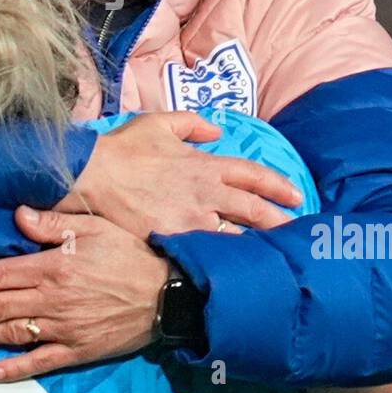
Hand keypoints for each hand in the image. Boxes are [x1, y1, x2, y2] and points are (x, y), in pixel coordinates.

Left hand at [0, 206, 168, 382]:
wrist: (168, 292)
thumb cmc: (130, 253)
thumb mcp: (92, 227)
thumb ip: (52, 222)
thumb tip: (16, 213)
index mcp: (53, 265)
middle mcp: (52, 298)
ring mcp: (64, 327)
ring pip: (11, 333)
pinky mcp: (78, 349)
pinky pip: (41, 362)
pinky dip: (16, 369)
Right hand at [56, 111, 301, 237]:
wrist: (93, 176)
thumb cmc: (123, 148)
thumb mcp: (159, 123)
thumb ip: (192, 124)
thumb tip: (216, 131)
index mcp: (205, 165)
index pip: (253, 175)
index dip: (278, 185)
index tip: (296, 195)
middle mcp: (206, 194)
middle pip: (254, 210)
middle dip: (280, 222)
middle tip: (298, 232)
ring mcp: (191, 221)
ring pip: (235, 236)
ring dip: (256, 245)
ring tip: (273, 256)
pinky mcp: (173, 241)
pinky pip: (204, 253)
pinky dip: (221, 260)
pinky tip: (232, 269)